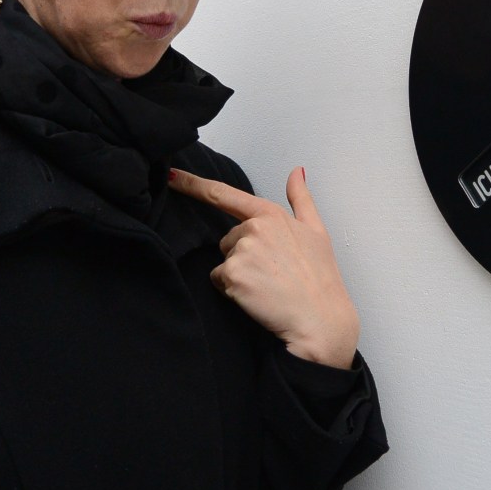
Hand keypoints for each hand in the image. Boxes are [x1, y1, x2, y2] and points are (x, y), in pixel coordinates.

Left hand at [167, 166, 359, 368]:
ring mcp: (242, 251)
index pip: (223, 194)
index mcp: (270, 214)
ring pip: (225, 260)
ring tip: (268, 284)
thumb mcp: (317, 230)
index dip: (192, 184)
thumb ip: (301, 198)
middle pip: (228, 239)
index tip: (170, 176)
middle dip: (244, 255)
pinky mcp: (233, 275)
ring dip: (239, 273)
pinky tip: (258, 296)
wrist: (320, 318)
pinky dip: (233, 290)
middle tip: (273, 272)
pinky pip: (220, 280)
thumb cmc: (321, 278)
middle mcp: (253, 228)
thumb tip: (297, 172)